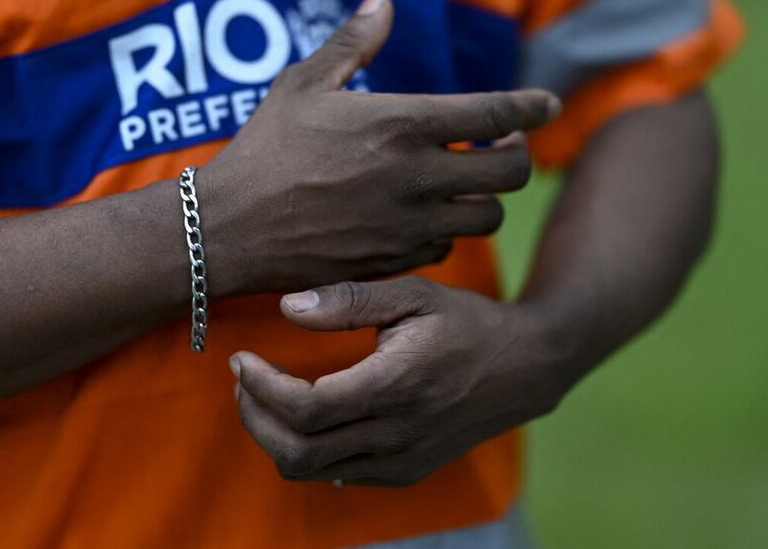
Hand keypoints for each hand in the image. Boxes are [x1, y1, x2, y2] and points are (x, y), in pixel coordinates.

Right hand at [201, 0, 559, 294]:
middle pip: (510, 172)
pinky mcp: (394, 259)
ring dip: (486, 196)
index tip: (548, 103)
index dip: (531, 106)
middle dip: (518, 154)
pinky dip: (448, 229)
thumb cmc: (263, 149)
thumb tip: (383, 0)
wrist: (230, 229)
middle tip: (504, 145)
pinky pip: (447, 247)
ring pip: (487, 216)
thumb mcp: (301, 84)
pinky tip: (426, 214)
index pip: (495, 113)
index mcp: (401, 123)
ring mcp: (409, 224)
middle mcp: (417, 176)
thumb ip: (352, 43)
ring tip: (468, 181)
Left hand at [230, 277, 572, 486]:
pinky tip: (304, 412)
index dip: (261, 387)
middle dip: (254, 416)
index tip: (242, 359)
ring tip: (265, 393)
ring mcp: (401, 460)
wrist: (525, 368)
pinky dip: (304, 449)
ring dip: (273, 435)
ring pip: (310, 469)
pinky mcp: (404, 472)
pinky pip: (335, 473)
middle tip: (244, 377)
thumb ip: (348, 299)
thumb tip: (287, 307)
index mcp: (396, 385)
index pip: (306, 407)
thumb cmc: (466, 322)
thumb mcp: (413, 294)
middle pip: (297, 450)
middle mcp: (397, 433)